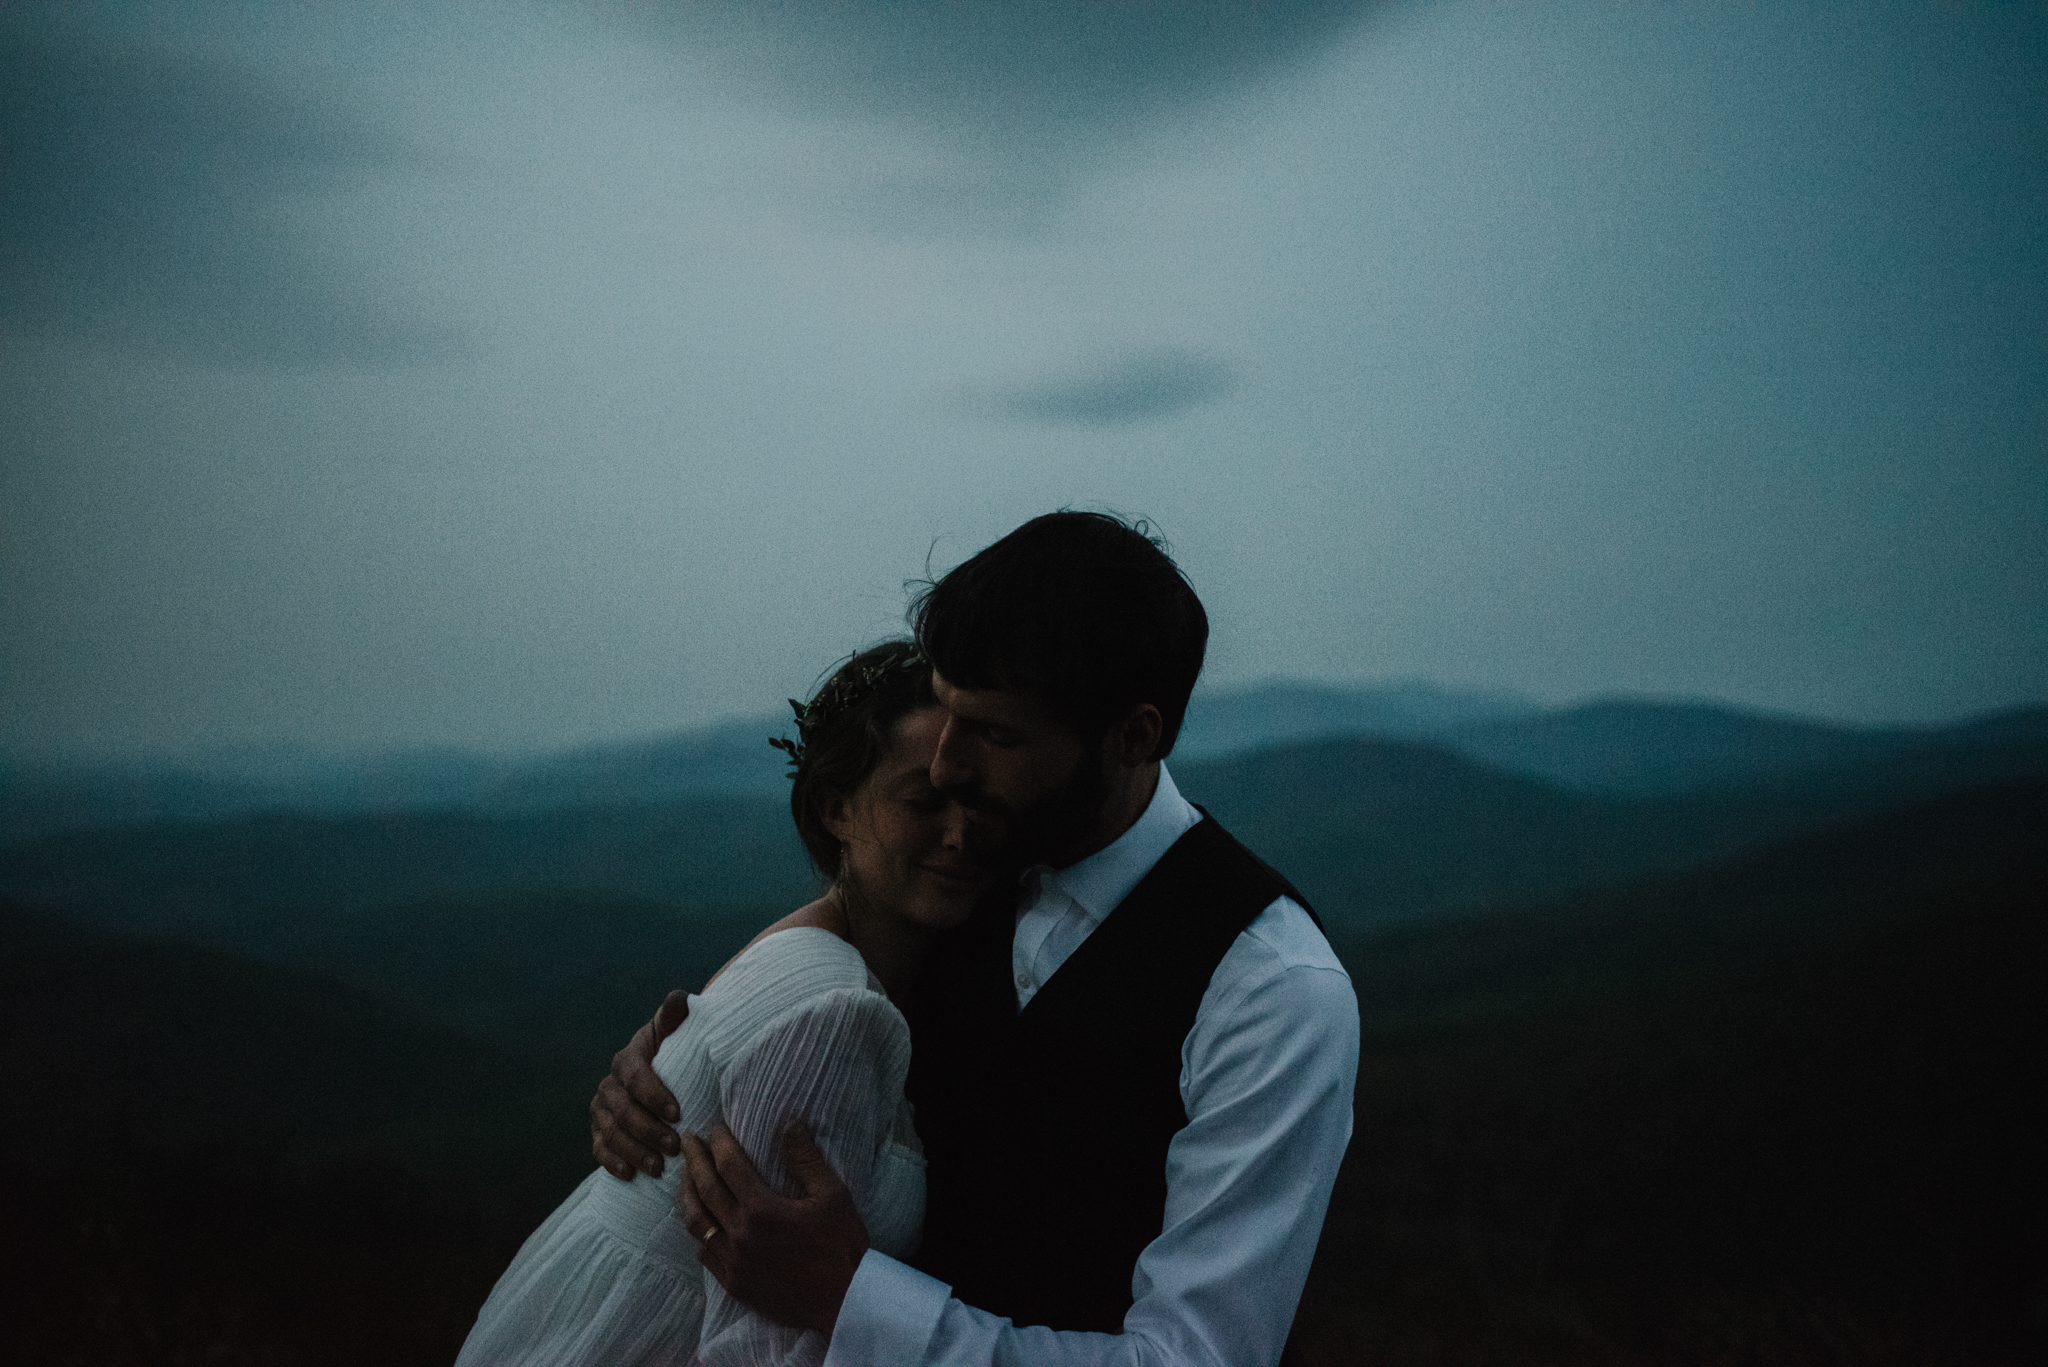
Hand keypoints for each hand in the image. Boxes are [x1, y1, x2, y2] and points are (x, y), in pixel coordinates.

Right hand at [590, 990, 688, 1178]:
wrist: (668, 1078)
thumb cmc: (680, 1055)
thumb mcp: (680, 1034)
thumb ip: (678, 1016)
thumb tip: (679, 999)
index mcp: (629, 1057)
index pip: (634, 1074)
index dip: (653, 1094)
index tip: (678, 1113)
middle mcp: (610, 1083)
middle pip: (622, 1109)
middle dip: (647, 1130)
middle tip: (674, 1147)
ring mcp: (601, 1109)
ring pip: (610, 1132)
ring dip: (633, 1151)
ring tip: (658, 1168)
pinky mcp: (599, 1130)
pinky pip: (598, 1148)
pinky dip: (612, 1163)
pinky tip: (630, 1175)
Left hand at [678, 1120, 868, 1333]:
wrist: (845, 1302)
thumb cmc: (842, 1246)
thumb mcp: (833, 1195)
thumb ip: (807, 1159)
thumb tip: (789, 1124)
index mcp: (762, 1210)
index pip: (729, 1166)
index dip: (719, 1143)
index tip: (715, 1127)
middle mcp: (740, 1235)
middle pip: (705, 1189)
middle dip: (694, 1160)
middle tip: (688, 1141)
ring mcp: (734, 1262)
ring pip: (696, 1223)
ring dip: (687, 1194)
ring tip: (686, 1176)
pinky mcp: (735, 1284)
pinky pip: (704, 1254)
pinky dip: (698, 1232)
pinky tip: (700, 1221)